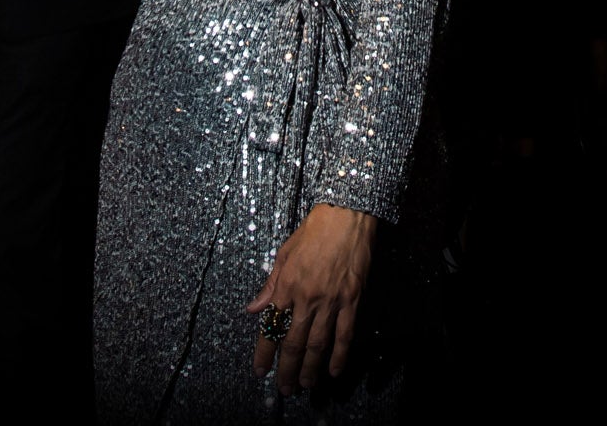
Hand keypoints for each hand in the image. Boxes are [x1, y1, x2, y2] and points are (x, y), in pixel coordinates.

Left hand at [248, 202, 374, 394]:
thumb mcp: (283, 255)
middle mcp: (306, 297)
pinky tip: (333, 371)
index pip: (271, 326)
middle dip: (287, 368)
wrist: (345, 218)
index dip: (264, 351)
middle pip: (293, 341)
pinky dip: (339, 355)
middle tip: (284, 388)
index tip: (260, 369)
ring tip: (305, 385)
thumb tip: (254, 309)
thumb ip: (269, 286)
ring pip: (318, 343)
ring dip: (310, 368)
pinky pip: (345, 334)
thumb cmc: (312, 233)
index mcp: (286, 286)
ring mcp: (331, 301)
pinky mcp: (352, 300)